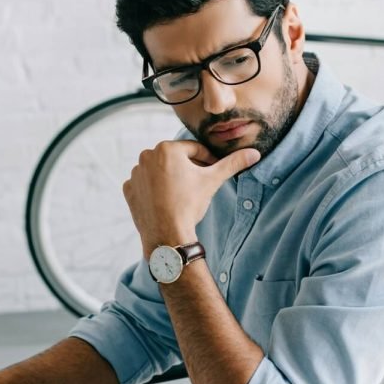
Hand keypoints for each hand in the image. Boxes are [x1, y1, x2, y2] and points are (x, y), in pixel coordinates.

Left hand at [122, 140, 259, 255]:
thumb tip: (255, 153)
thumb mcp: (212, 181)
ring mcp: (135, 173)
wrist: (167, 235)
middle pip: (174, 159)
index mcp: (167, 148)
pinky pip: (144, 184)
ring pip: (159, 171)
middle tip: (197, 185)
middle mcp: (146, 156)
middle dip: (187, 169)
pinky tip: (164, 201)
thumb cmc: (190, 205)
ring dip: (169, 178)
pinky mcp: (128, 189)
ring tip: (181, 195)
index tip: (212, 172)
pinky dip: (153, 190)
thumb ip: (233, 164)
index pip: (193, 150)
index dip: (206, 161)